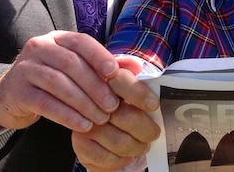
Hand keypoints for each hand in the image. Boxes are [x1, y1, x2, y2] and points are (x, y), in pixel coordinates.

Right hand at [0, 31, 120, 131]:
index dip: (99, 55)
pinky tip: (82, 125)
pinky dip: (67, 115)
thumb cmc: (53, 79)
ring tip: (100, 118)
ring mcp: (26, 68)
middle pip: (71, 64)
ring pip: (58, 83)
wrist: (12, 96)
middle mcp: (40, 47)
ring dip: (83, 102)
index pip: (81, 41)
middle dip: (95, 85)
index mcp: (58, 38)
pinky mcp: (18, 91)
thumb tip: (138, 66)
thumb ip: (106, 66)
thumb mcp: (78, 68)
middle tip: (113, 105)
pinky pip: (45, 103)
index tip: (114, 72)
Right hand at [72, 56, 160, 171]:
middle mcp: (91, 99)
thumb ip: (141, 84)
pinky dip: (123, 159)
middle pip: (125, 116)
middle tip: (154, 133)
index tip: (153, 105)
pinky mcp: (80, 144)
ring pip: (119, 141)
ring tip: (143, 145)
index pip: (121, 81)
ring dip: (137, 146)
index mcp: (107, 78)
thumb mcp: (135, 92)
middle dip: (146, 129)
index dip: (139, 93)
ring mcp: (84, 122)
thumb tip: (145, 73)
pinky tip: (126, 154)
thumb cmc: (126, 108)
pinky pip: (108, 157)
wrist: (104, 133)